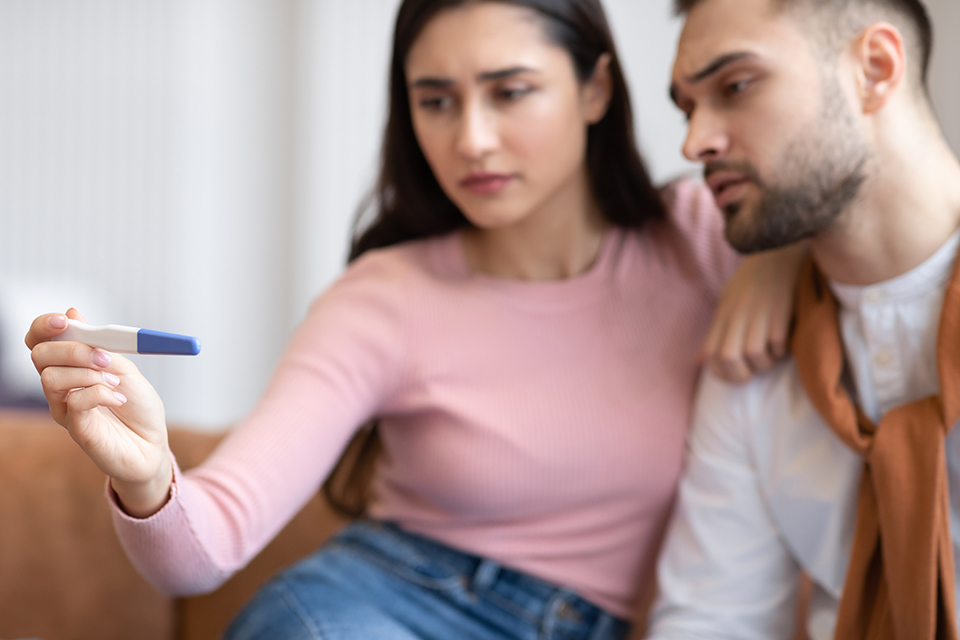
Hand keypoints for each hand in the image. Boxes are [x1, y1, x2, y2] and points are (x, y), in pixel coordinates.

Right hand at [27, 309, 172, 516]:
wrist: (153, 444)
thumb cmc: (139, 407)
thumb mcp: (125, 367)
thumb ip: (100, 345)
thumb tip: (73, 314)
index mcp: (72, 366)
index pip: (40, 340)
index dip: (44, 326)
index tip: (64, 320)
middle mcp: (62, 385)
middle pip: (40, 355)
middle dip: (73, 350)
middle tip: (104, 358)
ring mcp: (64, 407)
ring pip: (51, 378)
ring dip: (89, 374)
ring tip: (116, 383)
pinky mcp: (75, 428)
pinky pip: (74, 401)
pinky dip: (101, 393)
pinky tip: (118, 399)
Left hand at [700, 243, 806, 382]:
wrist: (777, 251)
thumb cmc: (753, 281)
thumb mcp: (727, 303)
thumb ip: (715, 333)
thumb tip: (699, 360)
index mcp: (723, 315)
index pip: (710, 355)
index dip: (721, 373)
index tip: (735, 374)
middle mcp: (736, 315)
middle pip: (728, 358)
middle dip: (740, 374)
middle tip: (753, 371)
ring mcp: (758, 313)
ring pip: (753, 354)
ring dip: (765, 362)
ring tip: (771, 354)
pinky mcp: (781, 311)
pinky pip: (778, 343)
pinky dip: (781, 350)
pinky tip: (783, 342)